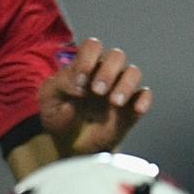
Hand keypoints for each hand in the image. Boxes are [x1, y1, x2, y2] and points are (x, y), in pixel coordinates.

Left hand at [36, 37, 151, 157]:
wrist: (69, 146)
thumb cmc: (58, 117)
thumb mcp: (48, 100)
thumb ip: (60, 86)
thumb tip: (78, 86)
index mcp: (84, 65)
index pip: (93, 47)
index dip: (88, 59)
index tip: (80, 81)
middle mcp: (105, 73)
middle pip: (117, 56)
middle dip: (108, 72)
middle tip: (97, 91)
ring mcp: (120, 89)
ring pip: (133, 72)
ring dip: (126, 85)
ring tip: (114, 102)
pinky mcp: (132, 108)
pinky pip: (145, 96)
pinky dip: (144, 100)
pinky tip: (136, 110)